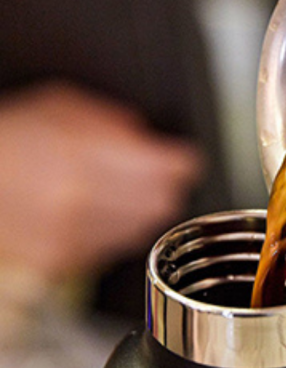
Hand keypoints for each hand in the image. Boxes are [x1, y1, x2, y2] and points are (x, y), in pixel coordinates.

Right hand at [0, 83, 202, 280]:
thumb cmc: (10, 138)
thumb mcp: (64, 105)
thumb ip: (114, 121)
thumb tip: (150, 140)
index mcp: (84, 155)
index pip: (166, 168)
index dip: (183, 161)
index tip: (185, 159)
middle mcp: (80, 201)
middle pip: (162, 204)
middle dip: (166, 187)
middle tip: (157, 175)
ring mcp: (70, 236)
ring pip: (141, 231)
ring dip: (142, 212)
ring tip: (120, 191)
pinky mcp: (60, 262)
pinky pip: (110, 250)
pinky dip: (111, 232)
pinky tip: (93, 211)